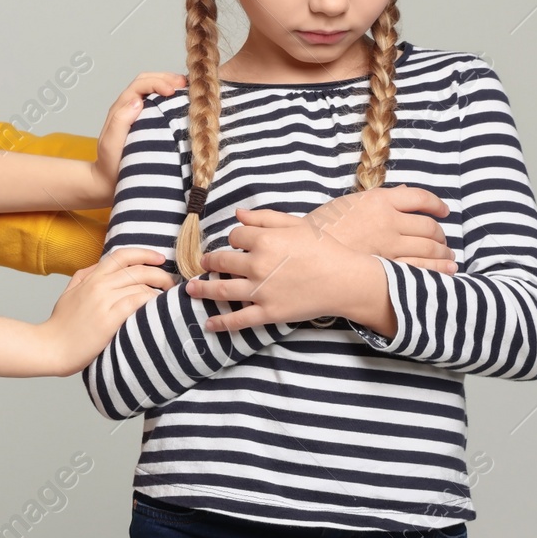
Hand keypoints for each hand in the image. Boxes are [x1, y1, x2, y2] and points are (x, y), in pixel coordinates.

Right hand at [42, 247, 175, 374]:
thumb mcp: (70, 292)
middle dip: (160, 273)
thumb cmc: (61, 324)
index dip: (145, 253)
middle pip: (138, 269)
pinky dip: (151, 302)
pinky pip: (137, 302)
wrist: (51, 347)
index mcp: (91, 277)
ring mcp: (104, 301)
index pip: (122, 255)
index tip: (160, 259)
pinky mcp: (109, 319)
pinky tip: (157, 309)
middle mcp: (99, 284)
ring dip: (159, 290)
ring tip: (167, 299)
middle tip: (170, 283)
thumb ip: (85, 276)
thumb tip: (101, 266)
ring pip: (140, 285)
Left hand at [91, 72, 187, 202]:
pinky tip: (184, 104)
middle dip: (166, 78)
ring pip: (154, 90)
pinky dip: (172, 99)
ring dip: (170, 85)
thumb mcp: (110, 144)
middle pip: (148, 80)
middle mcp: (130, 107)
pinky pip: (160, 104)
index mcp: (121, 108)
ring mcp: (139, 115)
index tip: (172, 91)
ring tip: (187, 89)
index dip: (157, 82)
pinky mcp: (148, 124)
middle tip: (185, 84)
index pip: (140, 85)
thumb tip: (138, 101)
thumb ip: (120, 121)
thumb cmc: (110, 165)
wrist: (109, 182)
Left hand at [182, 208, 359, 330]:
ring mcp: (261, 291)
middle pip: (222, 262)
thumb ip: (265, 217)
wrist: (345, 279)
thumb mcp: (296, 225)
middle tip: (205, 263)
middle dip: (211, 261)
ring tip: (190, 289)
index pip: (235, 237)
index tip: (237, 243)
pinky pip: (238, 320)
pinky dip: (221, 322)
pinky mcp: (268, 313)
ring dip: (202, 289)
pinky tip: (208, 323)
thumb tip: (237, 214)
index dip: (234, 238)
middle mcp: (257, 265)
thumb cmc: (324, 249)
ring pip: (221, 290)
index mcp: (264, 240)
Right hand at [303, 186, 456, 273]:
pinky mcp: (386, 267)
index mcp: (378, 200)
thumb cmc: (323, 227)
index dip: (436, 205)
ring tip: (448, 257)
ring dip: (443, 253)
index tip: (443, 211)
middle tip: (443, 241)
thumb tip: (404, 192)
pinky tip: (446, 271)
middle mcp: (388, 220)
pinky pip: (421, 268)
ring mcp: (389, 245)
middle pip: (429, 226)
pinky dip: (438, 269)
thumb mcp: (349, 203)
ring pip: (430, 248)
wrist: (304, 251)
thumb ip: (379, 198)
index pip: (420, 197)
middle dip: (441, 235)